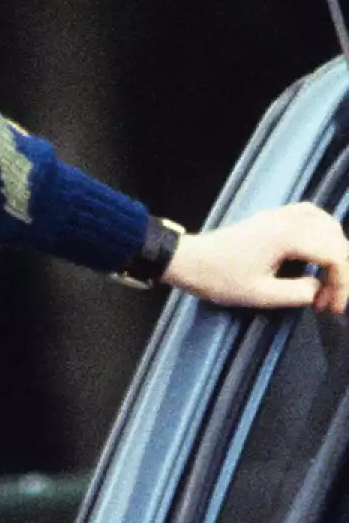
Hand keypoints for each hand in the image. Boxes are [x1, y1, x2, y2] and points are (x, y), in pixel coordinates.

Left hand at [164, 203, 348, 312]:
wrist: (189, 260)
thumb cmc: (220, 279)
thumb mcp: (261, 295)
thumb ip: (299, 293)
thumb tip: (320, 290)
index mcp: (289, 237)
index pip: (335, 255)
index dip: (342, 284)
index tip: (331, 308)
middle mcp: (289, 219)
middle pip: (336, 239)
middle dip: (339, 272)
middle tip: (326, 302)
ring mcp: (280, 214)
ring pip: (326, 224)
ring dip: (334, 251)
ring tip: (326, 280)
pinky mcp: (272, 216)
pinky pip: (310, 215)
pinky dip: (322, 232)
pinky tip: (318, 253)